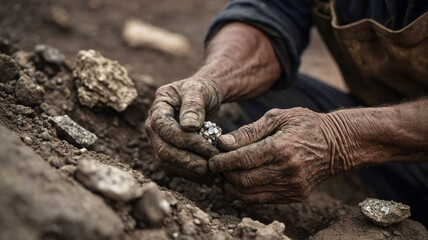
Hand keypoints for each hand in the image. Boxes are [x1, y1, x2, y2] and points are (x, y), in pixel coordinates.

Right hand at [145, 77, 221, 178]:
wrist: (203, 98)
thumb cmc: (201, 92)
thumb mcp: (199, 90)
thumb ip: (193, 104)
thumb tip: (189, 126)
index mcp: (158, 108)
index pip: (164, 128)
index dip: (184, 140)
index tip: (208, 146)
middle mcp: (153, 127)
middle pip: (163, 150)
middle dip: (188, 160)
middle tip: (211, 164)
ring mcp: (158, 141)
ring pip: (167, 163)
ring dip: (189, 170)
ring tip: (212, 172)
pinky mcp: (166, 153)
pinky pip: (174, 169)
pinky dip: (191, 175)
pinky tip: (209, 176)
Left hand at [208, 108, 351, 203]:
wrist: (338, 144)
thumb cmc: (305, 125)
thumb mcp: (277, 117)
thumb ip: (248, 132)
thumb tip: (223, 143)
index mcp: (281, 148)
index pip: (242, 160)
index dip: (221, 162)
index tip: (212, 160)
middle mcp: (287, 171)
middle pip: (242, 180)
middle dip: (224, 175)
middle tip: (219, 166)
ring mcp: (292, 186)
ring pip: (249, 194)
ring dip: (232, 185)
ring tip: (228, 174)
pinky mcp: (295, 196)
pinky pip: (262, 199)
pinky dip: (247, 193)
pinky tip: (242, 181)